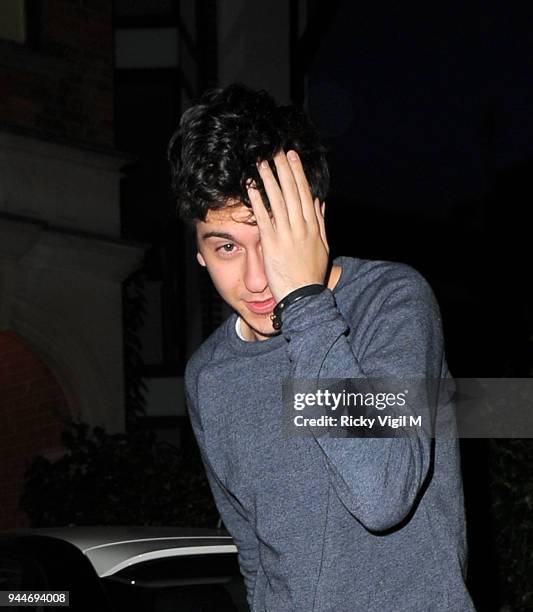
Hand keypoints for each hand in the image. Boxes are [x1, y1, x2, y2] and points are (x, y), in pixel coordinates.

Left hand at [247, 150, 328, 302]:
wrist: (304, 297)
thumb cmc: (311, 275)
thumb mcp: (323, 247)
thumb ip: (321, 222)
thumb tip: (320, 200)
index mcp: (313, 226)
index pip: (305, 193)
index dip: (298, 174)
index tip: (292, 158)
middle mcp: (301, 227)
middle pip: (292, 192)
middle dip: (284, 170)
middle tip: (277, 151)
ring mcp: (286, 235)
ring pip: (278, 201)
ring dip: (270, 180)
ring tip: (262, 163)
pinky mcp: (272, 244)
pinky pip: (263, 218)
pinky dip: (257, 201)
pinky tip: (252, 187)